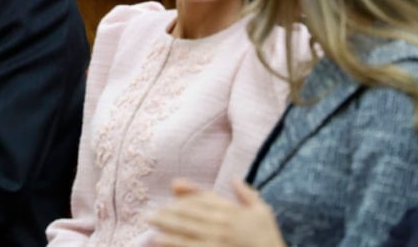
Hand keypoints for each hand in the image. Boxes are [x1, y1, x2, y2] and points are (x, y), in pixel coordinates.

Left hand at [147, 178, 285, 246]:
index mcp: (232, 211)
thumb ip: (248, 194)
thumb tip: (234, 178)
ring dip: (165, 226)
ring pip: (185, 230)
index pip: (203, 200)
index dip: (185, 197)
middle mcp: (222, 224)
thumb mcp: (263, 212)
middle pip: (189, 214)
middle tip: (148, 214)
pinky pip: (189, 246)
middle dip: (167, 213)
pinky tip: (158, 240)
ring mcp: (216, 240)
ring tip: (148, 223)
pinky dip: (173, 243)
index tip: (171, 195)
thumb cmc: (268, 238)